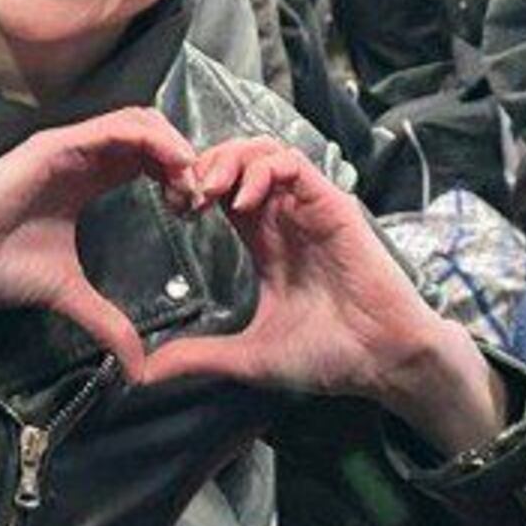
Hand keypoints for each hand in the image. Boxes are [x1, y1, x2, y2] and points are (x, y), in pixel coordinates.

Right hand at [0, 108, 198, 373]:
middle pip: (151, 134)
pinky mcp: (54, 145)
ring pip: (140, 121)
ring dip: (175, 147)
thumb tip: (137, 367)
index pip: (146, 159)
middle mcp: (80, 155)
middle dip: (185, 160)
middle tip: (201, 198)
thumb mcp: (68, 294)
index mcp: (84, 179)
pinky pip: (115, 128)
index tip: (195, 213)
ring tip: (192, 183)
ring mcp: (68, 145)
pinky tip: (173, 167)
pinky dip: (152, 141)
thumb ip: (107, 322)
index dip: (179, 177)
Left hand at [143, 139, 508, 453]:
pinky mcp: (330, 205)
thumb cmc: (327, 356)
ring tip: (207, 190)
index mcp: (265, 241)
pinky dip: (262, 170)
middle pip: (239, 160)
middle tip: (183, 194)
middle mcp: (285, 218)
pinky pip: (293, 164)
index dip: (193, 189)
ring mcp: (308, 209)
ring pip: (263, 151)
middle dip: (205, 165)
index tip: (174, 212)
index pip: (223, 191)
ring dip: (229, 160)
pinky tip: (241, 202)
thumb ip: (199, 356)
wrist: (380, 360)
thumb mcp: (248, 355)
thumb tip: (146, 373)